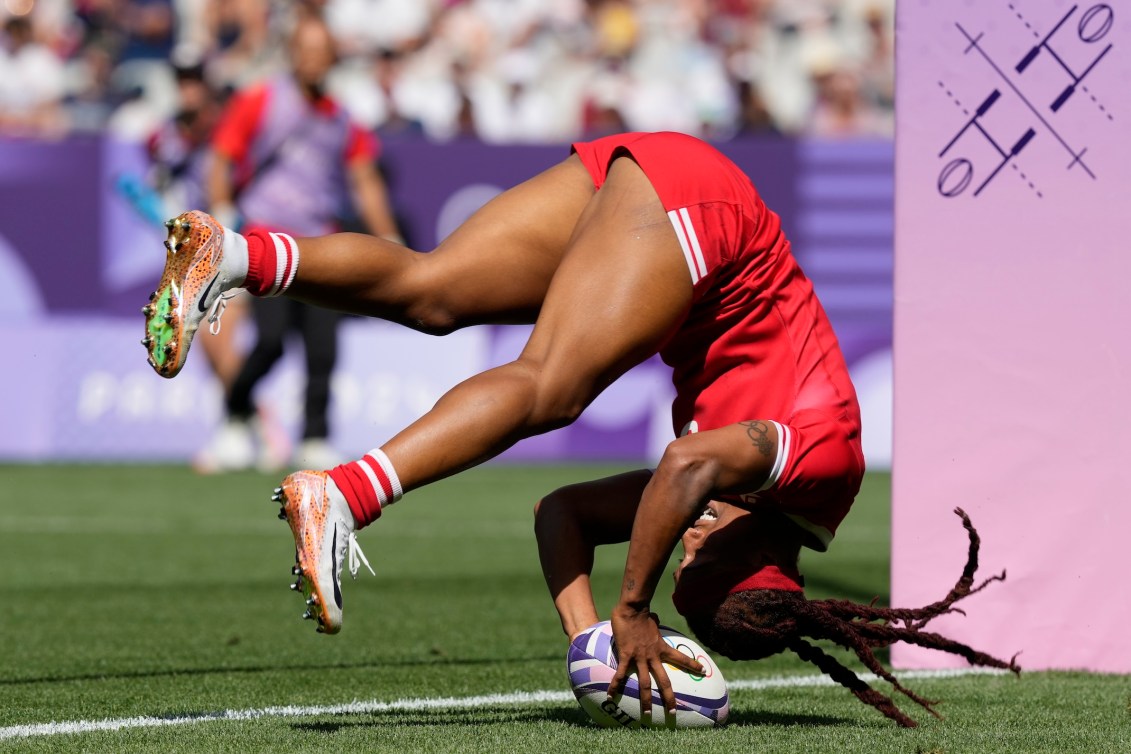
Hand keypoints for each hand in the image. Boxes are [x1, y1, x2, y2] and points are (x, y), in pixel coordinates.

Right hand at [608, 605, 703, 721]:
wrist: (632, 608)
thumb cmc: (641, 613)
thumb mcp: (653, 621)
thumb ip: (655, 624)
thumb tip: (654, 618)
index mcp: (661, 647)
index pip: (681, 658)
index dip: (692, 665)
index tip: (703, 671)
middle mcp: (653, 656)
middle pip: (664, 681)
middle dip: (669, 698)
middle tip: (673, 712)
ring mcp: (640, 657)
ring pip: (645, 683)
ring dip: (646, 700)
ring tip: (648, 714)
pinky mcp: (626, 656)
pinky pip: (621, 674)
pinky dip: (615, 686)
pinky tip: (610, 696)